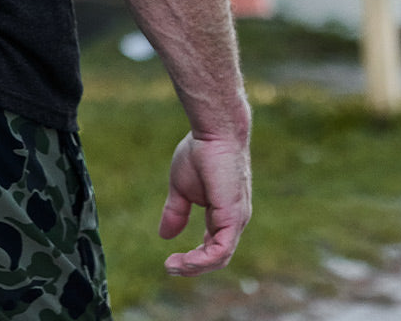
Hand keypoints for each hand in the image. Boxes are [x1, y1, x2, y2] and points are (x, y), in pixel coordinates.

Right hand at [159, 131, 250, 275]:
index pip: (212, 246)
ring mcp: (236, 220)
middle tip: (170, 267)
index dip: (192, 257)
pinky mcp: (233, 218)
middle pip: (216, 256)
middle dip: (192, 266)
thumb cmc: (199, 152)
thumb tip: (164, 235)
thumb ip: (176, 212)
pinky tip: (186, 261)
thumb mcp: (181, 188)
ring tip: (173, 266)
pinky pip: (221, 250)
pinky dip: (203, 260)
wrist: (213, 132)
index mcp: (223, 214)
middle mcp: (234, 221)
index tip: (169, 261)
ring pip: (220, 257)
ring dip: (195, 267)